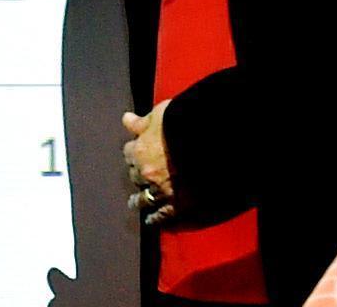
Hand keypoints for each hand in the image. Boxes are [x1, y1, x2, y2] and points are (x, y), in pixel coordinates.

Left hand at [121, 102, 177, 227]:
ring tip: (135, 203)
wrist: (209, 140)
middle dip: (138, 173)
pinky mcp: (177, 204)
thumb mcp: (158, 114)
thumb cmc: (182, 122)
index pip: (129, 152)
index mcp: (141, 150)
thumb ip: (141, 122)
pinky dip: (155, 219)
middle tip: (140, 174)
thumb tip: (127, 119)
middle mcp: (147, 172)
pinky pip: (162, 215)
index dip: (134, 151)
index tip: (136, 151)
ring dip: (139, 200)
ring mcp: (161, 190)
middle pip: (135, 175)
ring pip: (143, 198)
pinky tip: (150, 221)